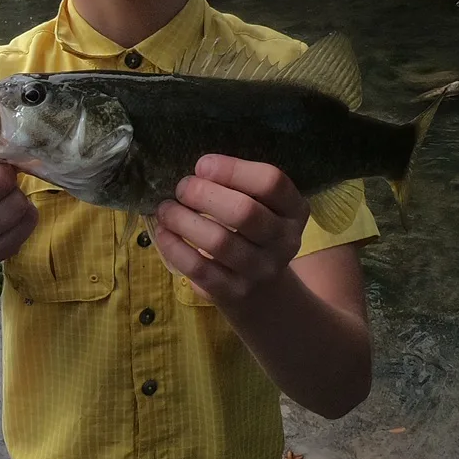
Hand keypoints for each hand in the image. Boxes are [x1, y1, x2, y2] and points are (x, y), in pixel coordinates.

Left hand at [154, 156, 308, 308]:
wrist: (264, 293)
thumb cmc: (255, 235)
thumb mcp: (264, 208)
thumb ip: (241, 187)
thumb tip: (197, 172)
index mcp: (294, 210)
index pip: (271, 182)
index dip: (233, 169)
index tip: (201, 165)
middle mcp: (285, 241)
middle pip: (244, 211)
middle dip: (203, 194)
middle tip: (182, 188)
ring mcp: (261, 270)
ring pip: (218, 241)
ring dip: (183, 220)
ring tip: (166, 209)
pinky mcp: (235, 292)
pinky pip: (200, 268)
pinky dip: (175, 247)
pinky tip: (164, 233)